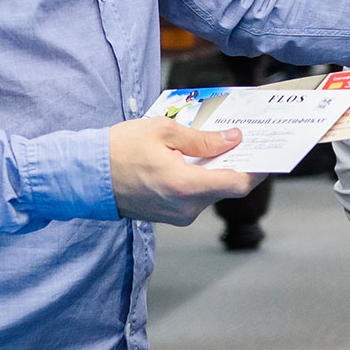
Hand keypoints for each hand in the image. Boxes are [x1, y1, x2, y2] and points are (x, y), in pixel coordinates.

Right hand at [109, 117, 257, 224]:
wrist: (83, 176)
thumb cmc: (119, 149)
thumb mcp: (162, 131)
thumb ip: (202, 139)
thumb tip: (233, 139)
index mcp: (186, 186)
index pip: (239, 184)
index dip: (258, 167)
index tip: (267, 150)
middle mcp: (185, 208)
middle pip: (227, 187)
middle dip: (238, 164)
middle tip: (243, 139)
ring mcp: (177, 216)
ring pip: (211, 192)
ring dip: (217, 171)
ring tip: (217, 144)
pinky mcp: (169, 217)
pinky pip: (195, 198)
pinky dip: (201, 180)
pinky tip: (197, 160)